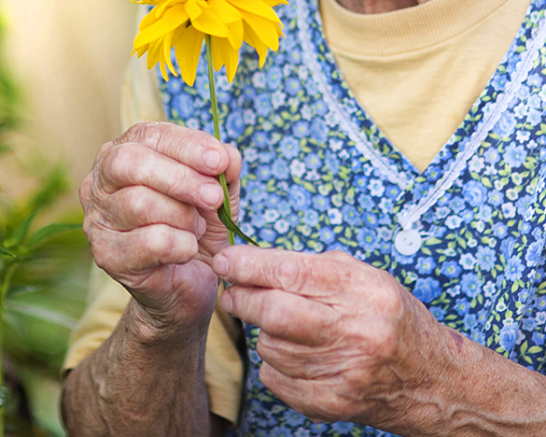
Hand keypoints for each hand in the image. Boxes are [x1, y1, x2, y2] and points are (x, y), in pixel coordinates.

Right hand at [80, 122, 240, 334]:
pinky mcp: (106, 255)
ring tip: (196, 228)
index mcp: (127, 151)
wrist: (189, 281)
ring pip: (138, 202)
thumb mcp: (218, 189)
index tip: (219, 161)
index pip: (150, 135)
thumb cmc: (196, 224)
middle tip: (214, 197)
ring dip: (182, 216)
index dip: (187, 146)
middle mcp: (101, 180)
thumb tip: (227, 156)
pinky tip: (187, 250)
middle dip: (179, 178)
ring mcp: (98, 218)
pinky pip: (149, 241)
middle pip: (129, 162)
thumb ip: (225, 166)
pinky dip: (180, 245)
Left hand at [213, 246, 457, 433]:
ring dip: (264, 333)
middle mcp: (356, 332)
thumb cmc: (391, 316)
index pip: (293, 273)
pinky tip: (293, 354)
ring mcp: (345, 373)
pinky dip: (274, 364)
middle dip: (243, 300)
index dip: (251, 265)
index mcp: (364, 291)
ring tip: (279, 325)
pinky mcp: (334, 405)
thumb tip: (257, 262)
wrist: (431, 379)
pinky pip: (277, 380)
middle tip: (233, 293)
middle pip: (276, 313)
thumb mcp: (367, 278)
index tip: (226, 260)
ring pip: (273, 347)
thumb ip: (317, 267)